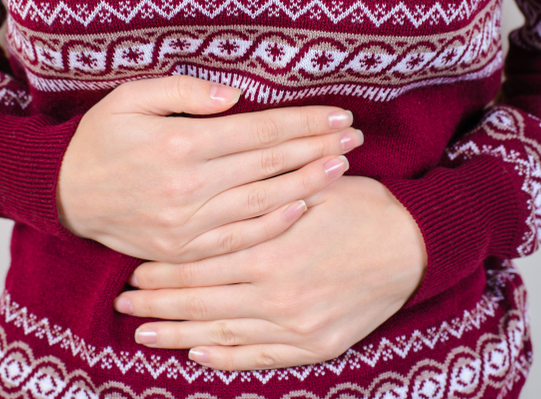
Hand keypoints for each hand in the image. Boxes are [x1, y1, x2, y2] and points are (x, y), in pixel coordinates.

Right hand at [57, 75, 363, 261]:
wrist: (64, 194)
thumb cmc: (101, 138)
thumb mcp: (132, 97)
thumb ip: (185, 91)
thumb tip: (237, 97)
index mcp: (179, 143)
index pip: (259, 130)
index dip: (303, 122)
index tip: (338, 115)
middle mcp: (188, 186)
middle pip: (269, 164)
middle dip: (317, 148)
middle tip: (355, 137)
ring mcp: (186, 223)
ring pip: (262, 202)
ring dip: (307, 183)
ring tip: (342, 167)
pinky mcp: (182, 248)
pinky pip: (239, 238)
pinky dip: (273, 223)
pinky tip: (302, 206)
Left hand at [113, 176, 426, 370]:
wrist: (415, 247)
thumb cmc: (362, 208)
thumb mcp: (312, 188)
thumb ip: (263, 194)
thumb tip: (218, 182)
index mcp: (269, 251)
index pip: (200, 266)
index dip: (163, 269)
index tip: (134, 269)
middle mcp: (277, 295)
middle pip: (201, 303)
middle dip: (158, 304)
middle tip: (125, 303)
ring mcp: (296, 326)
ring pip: (222, 335)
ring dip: (178, 335)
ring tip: (144, 334)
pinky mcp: (315, 345)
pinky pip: (260, 358)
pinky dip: (225, 358)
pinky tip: (198, 354)